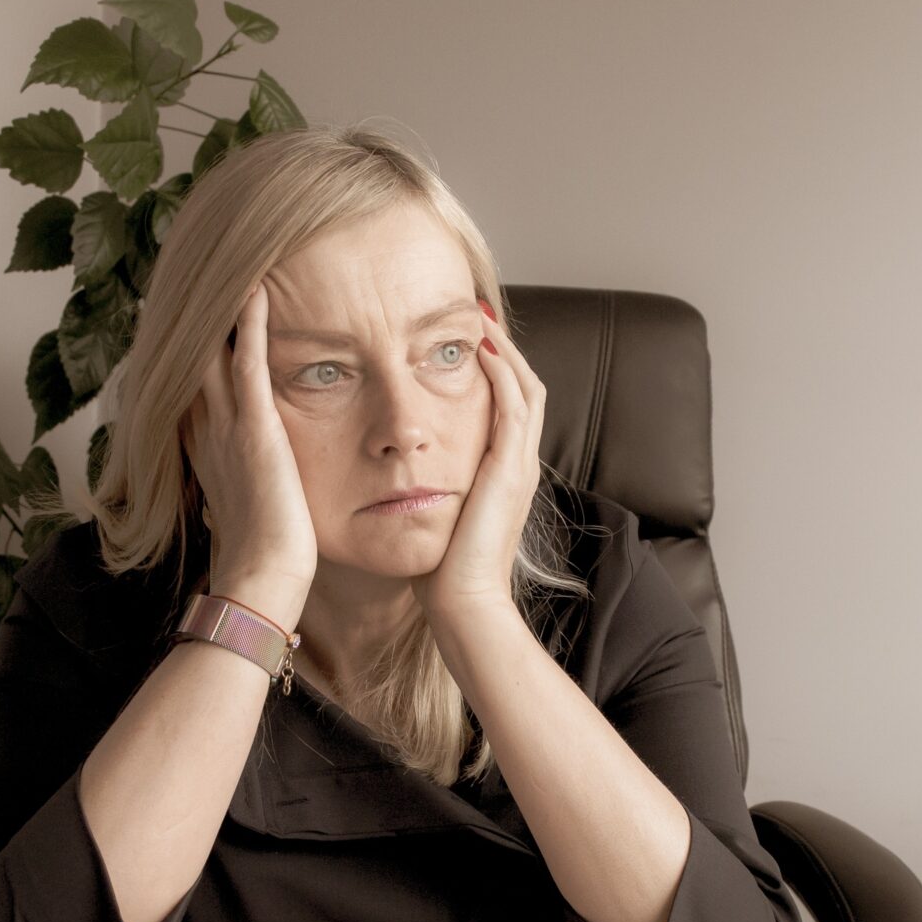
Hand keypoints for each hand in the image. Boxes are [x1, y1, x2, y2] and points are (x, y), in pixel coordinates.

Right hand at [182, 281, 318, 601]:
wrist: (262, 578)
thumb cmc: (263, 554)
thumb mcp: (248, 504)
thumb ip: (246, 479)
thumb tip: (253, 479)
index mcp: (203, 444)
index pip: (194, 380)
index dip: (193, 345)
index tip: (194, 312)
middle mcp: (205, 428)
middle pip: (194, 354)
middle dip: (196, 314)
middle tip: (195, 268)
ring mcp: (226, 426)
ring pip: (215, 349)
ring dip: (221, 306)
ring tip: (230, 260)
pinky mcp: (254, 429)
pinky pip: (249, 362)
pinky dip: (251, 324)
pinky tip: (258, 288)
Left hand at [410, 298, 545, 620]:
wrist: (463, 604)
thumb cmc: (440, 573)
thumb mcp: (435, 519)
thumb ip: (427, 492)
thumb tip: (395, 477)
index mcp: (505, 477)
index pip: (510, 408)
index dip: (495, 372)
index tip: (467, 343)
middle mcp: (520, 466)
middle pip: (526, 388)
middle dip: (505, 349)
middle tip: (478, 316)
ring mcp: (521, 467)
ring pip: (526, 388)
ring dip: (505, 350)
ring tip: (480, 319)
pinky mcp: (511, 470)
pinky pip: (514, 405)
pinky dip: (502, 372)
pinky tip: (480, 349)